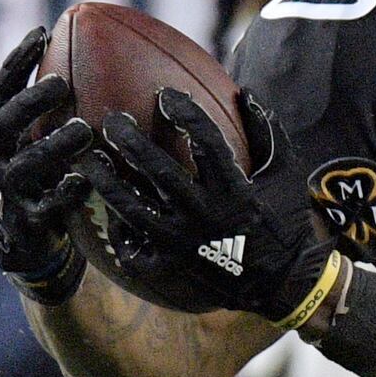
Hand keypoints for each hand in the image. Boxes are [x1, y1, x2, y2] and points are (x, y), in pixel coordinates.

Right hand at [0, 28, 96, 302]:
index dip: (14, 63)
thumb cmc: (45, 178)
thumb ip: (60, 110)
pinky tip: (85, 180)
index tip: (41, 33)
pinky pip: (46, 209)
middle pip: (0, 126)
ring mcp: (10, 194)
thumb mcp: (43, 141)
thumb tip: (107, 57)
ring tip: (84, 130)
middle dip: (27, 104)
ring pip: (24, 167)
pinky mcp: (29, 224)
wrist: (29, 241)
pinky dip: (65, 193)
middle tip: (59, 85)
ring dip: (53, 146)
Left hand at [83, 87, 333, 320]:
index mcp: (235, 189)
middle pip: (159, 171)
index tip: (167, 96)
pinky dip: (118, 232)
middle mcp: (205, 214)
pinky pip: (134, 249)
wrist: (282, 282)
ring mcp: (183, 242)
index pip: (207, 141)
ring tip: (89, 161)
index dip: (185, 113)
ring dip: (107, 182)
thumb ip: (266, 134)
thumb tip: (246, 94)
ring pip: (134, 208)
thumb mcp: (286, 175)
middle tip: (111, 121)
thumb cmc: (285, 222)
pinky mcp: (171, 266)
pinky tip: (107, 214)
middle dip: (131, 141)